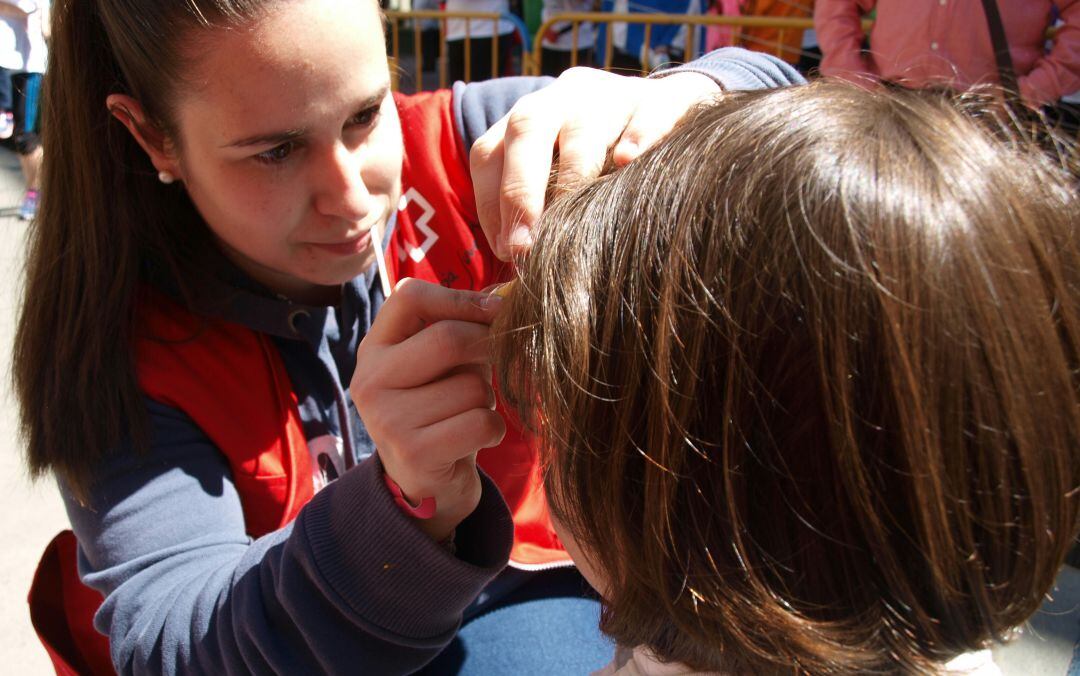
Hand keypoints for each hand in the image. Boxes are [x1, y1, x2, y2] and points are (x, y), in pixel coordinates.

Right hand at [351, 279, 505, 541]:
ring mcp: (387, 419)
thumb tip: (506, 298)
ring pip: (471, 386)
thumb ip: (460, 330)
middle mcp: (370, 380)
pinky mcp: (414, 452)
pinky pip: (480, 422)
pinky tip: (475, 438)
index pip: (410, 297)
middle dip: (489, 347)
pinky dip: (493, 429)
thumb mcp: (437, 366)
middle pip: (448, 339)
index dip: (461, 298)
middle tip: (500, 361)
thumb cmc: (438, 411)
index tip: (495, 309)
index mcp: (374, 349)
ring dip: (488, 397)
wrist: (423, 486)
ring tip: (471, 411)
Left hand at [470, 69, 720, 259]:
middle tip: (523, 246)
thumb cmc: (604, 160)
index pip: (490, 151)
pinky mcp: (659, 99)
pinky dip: (637, 134)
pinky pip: (648, 111)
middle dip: (520, 189)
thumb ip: (536, 208)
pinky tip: (628, 161)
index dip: (490, 201)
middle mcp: (562, 99)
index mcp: (529, 118)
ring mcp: (610, 95)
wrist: (672, 110)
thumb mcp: (562, 174)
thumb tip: (513, 261)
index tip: (506, 249)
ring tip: (572, 220)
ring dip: (572, 172)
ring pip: (583, 121)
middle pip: (527, 127)